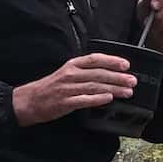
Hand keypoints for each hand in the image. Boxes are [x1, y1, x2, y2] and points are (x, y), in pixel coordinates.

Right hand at [13, 53, 135, 126]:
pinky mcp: (65, 102)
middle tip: (133, 81)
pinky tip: (109, 99)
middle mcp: (71, 74)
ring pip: (95, 86)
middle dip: (118, 77)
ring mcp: (68, 88)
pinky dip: (98, 99)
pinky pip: (84, 99)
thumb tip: (107, 74)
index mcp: (72, 65)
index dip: (112, 61)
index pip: (95, 59)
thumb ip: (84, 72)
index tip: (126, 65)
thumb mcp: (66, 74)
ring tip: (127, 91)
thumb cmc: (50, 88)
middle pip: (99, 74)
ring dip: (113, 88)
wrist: (29, 101)